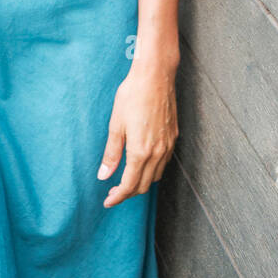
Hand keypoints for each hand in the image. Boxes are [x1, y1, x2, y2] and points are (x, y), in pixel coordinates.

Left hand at [97, 60, 177, 205]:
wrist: (155, 75)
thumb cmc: (133, 95)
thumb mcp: (116, 124)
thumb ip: (111, 153)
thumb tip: (103, 175)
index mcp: (140, 151)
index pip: (130, 185)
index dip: (118, 197)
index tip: (108, 202)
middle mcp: (157, 153)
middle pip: (144, 185)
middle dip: (128, 193)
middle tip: (113, 191)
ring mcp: (168, 146)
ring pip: (156, 176)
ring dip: (141, 182)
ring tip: (126, 178)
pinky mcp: (174, 137)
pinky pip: (163, 163)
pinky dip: (152, 170)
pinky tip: (142, 162)